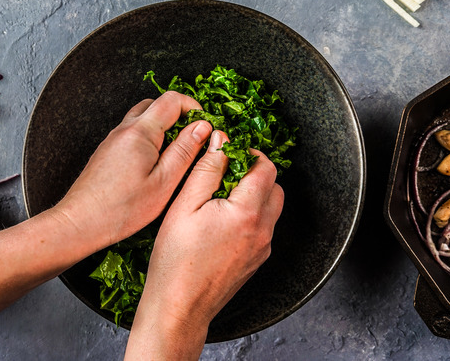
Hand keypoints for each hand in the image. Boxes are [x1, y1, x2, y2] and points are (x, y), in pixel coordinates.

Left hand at [49, 91, 211, 250]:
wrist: (80, 223)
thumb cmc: (122, 209)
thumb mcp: (164, 182)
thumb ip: (186, 151)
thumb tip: (203, 127)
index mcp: (140, 132)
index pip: (172, 100)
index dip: (194, 108)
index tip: (206, 126)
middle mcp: (124, 129)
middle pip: (156, 105)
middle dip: (179, 115)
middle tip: (194, 139)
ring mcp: (113, 140)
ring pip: (143, 119)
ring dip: (164, 128)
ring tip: (177, 154)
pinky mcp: (108, 152)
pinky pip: (133, 134)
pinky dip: (150, 139)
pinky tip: (156, 165)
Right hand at [126, 131, 283, 359]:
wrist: (179, 308)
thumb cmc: (175, 260)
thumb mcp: (184, 206)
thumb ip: (206, 169)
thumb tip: (221, 141)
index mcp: (247, 212)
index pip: (266, 167)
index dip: (249, 154)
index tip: (229, 153)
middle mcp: (263, 230)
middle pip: (274, 186)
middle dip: (254, 173)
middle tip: (224, 174)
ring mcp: (263, 247)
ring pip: (271, 207)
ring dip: (253, 195)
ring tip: (220, 199)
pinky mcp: (257, 260)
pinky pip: (263, 227)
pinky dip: (250, 216)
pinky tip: (221, 222)